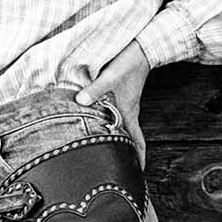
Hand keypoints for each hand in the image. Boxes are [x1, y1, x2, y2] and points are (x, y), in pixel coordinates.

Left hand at [75, 40, 150, 165]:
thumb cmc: (129, 62)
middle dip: (125, 155)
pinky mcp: (121, 96)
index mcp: (128, 113)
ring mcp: (125, 105)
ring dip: (117, 140)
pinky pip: (116, 116)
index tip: (137, 176)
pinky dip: (110, 124)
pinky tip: (98, 123)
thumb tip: (80, 101)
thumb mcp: (111, 76)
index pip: (137, 143)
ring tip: (108, 152)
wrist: (141, 46)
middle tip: (118, 169)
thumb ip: (95, 89)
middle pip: (129, 140)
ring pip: (122, 129)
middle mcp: (128, 112)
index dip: (138, 160)